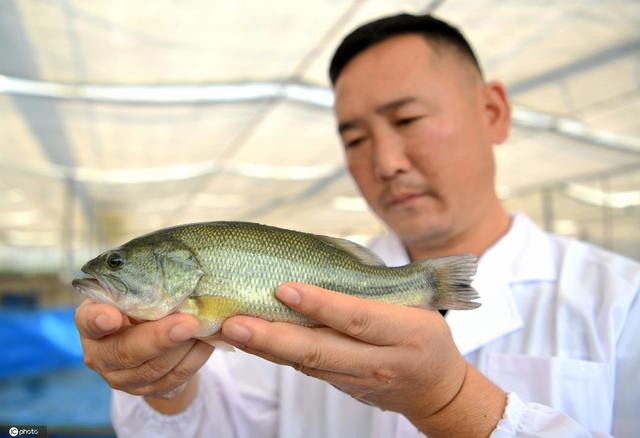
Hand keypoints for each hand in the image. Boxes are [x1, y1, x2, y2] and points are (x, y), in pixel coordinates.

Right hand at [74, 299, 213, 408]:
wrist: (151, 335)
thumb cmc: (141, 302)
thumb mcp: (136, 290)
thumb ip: (145, 288)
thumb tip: (176, 283)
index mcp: (91, 321)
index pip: (89, 320)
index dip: (99, 320)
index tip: (111, 318)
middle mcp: (100, 354)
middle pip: (127, 351)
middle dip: (160, 338)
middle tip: (188, 323)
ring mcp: (122, 378)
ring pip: (155, 368)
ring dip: (184, 348)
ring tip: (203, 328)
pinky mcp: (148, 391)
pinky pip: (175, 378)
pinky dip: (195, 359)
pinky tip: (206, 342)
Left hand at [219, 283, 468, 422]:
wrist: (433, 389)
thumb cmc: (423, 333)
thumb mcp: (417, 305)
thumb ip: (377, 288)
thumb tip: (323, 254)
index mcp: (405, 333)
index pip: (357, 318)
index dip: (321, 305)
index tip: (284, 289)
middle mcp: (379, 361)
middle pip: (320, 350)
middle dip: (273, 338)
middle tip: (234, 323)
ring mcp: (358, 380)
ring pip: (306, 364)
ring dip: (264, 348)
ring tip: (227, 331)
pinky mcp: (341, 387)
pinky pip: (304, 369)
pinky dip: (274, 355)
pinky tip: (248, 342)